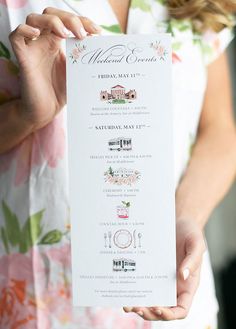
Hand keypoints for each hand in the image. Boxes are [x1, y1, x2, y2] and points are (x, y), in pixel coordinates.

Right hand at [9, 8, 100, 130]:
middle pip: (51, 13)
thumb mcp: (77, 71)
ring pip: (33, 19)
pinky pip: (16, 36)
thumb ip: (85, 57)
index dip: (83, 21)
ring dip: (52, 21)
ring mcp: (33, 48)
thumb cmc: (61, 91)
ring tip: (66, 34)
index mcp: (57, 42)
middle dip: (69, 18)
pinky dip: (24, 31)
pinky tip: (37, 35)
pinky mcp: (23, 58)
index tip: (97, 32)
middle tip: (83, 34)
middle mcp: (44, 41)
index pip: (68, 20)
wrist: (47, 110)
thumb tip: (103, 46)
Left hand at [123, 218, 205, 319]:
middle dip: (149, 312)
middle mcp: (174, 286)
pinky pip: (142, 284)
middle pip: (162, 309)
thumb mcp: (196, 244)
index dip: (170, 314)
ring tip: (127, 303)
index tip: (157, 307)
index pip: (181, 309)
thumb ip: (192, 260)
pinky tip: (125, 288)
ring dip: (139, 305)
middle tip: (136, 306)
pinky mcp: (151, 270)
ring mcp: (161, 279)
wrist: (179, 220)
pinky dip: (134, 289)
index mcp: (188, 285)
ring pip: (150, 300)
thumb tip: (183, 276)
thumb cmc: (191, 232)